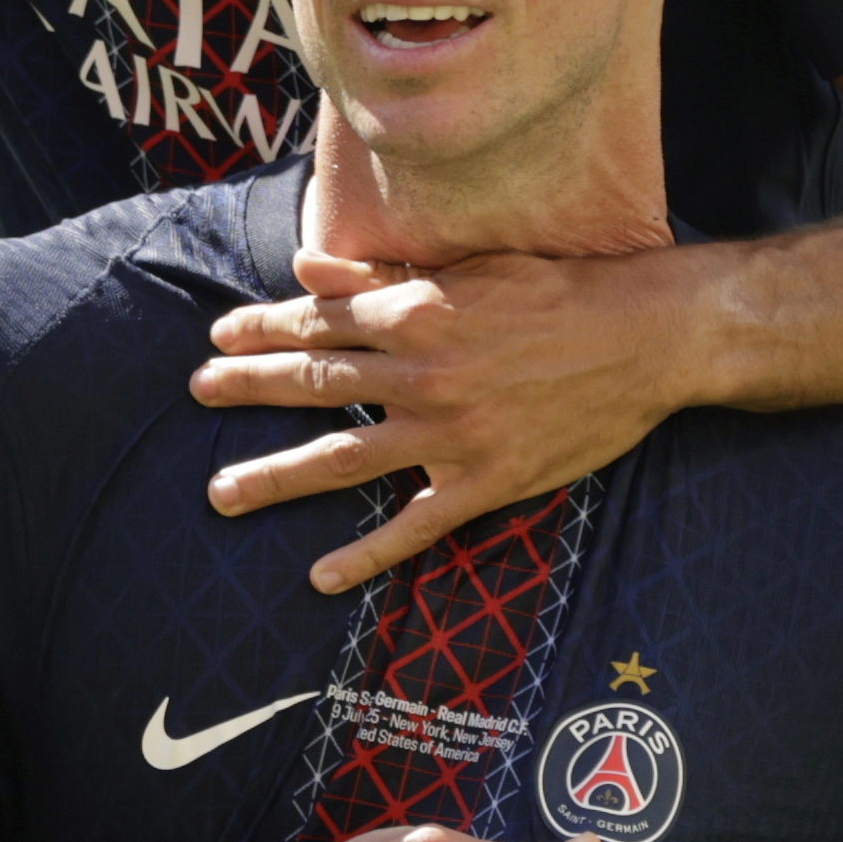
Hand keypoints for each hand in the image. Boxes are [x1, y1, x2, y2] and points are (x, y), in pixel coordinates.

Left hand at [195, 247, 705, 590]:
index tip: (219, 338)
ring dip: (275, 475)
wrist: (645, 339)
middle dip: (247, 387)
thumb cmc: (557, 293)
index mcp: (417, 313)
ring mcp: (451, 434)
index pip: (318, 321)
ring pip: (343, 458)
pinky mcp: (485, 482)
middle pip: (314, 382)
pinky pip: (412, 526)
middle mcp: (423, 373)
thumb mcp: (470, 269)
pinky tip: (320, 576)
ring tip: (222, 491)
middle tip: (197, 393)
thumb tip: (308, 265)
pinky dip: (365, 555)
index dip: (262, 328)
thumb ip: (384, 274)